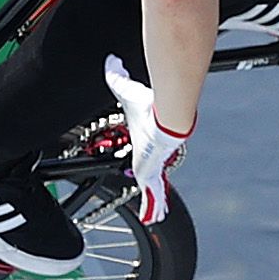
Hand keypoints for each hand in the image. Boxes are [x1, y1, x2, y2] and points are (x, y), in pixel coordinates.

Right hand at [105, 56, 191, 224]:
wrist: (167, 117)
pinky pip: (153, 196)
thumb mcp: (127, 92)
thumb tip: (111, 60)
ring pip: (155, 191)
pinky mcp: (154, 175)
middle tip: (156, 201)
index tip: (146, 170)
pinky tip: (154, 219)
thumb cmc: (148, 107)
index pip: (147, 156)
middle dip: (155, 189)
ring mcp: (155, 167)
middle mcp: (152, 157)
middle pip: (153, 177)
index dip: (147, 164)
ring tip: (156, 216)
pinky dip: (152, 207)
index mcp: (146, 142)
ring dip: (155, 203)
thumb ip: (117, 77)